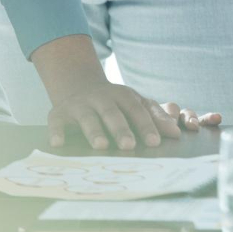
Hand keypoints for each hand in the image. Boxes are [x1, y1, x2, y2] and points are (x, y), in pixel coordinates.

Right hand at [47, 81, 220, 150]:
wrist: (78, 85)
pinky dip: (56, 131)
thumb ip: (155, 117)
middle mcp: (101, 98)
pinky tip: (58, 143)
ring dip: (94, 131)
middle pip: (112, 113)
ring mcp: (79, 105)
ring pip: (87, 117)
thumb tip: (176, 134)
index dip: (146, 125)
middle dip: (121, 129)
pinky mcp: (59, 113)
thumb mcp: (135, 104)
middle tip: (129, 146)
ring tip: (101, 146)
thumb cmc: (114, 102)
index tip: (155, 142)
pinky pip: (56, 121)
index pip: (137, 110)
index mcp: (123, 96)